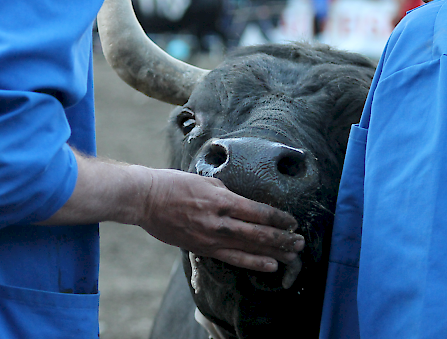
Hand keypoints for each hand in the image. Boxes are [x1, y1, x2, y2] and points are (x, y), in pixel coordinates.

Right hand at [137, 167, 304, 286]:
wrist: (146, 199)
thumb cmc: (174, 184)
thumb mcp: (206, 181)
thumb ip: (227, 194)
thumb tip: (245, 205)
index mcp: (222, 200)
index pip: (260, 211)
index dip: (280, 218)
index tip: (292, 222)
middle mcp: (220, 221)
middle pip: (260, 233)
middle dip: (283, 238)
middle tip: (300, 242)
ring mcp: (211, 237)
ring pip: (250, 248)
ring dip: (274, 252)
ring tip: (292, 256)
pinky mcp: (202, 248)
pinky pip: (232, 258)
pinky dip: (253, 262)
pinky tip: (268, 265)